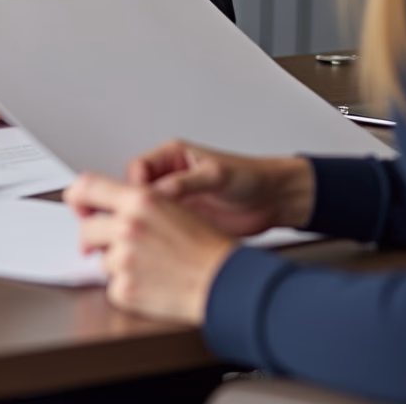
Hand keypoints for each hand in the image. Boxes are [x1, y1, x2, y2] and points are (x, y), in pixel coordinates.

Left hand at [65, 173, 236, 323]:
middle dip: (96, 239)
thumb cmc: (206, 246)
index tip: (78, 206)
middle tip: (115, 245)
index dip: (77, 197)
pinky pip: (113, 287)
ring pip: (102, 259)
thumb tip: (108, 204)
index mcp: (140, 199)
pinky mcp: (125, 290)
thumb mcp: (172, 205)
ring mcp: (124, 259)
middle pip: (86, 229)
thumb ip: (137, 201)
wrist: (225, 282)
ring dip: (118, 264)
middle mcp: (128, 226)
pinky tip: (152, 282)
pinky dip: (128, 287)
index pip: (86, 186)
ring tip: (149, 265)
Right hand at [127, 141, 315, 236]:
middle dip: (132, 209)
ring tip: (148, 239)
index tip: (137, 203)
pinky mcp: (183, 223)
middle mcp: (170, 178)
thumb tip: (159, 192)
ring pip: (145, 214)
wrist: (273, 201)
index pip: (138, 168)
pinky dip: (158, 240)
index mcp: (173, 157)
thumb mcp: (216, 175)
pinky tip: (162, 248)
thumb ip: (186, 182)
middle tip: (133, 225)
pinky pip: (161, 230)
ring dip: (144, 226)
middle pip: (135, 192)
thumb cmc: (249, 178)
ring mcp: (176, 202)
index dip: (133, 186)